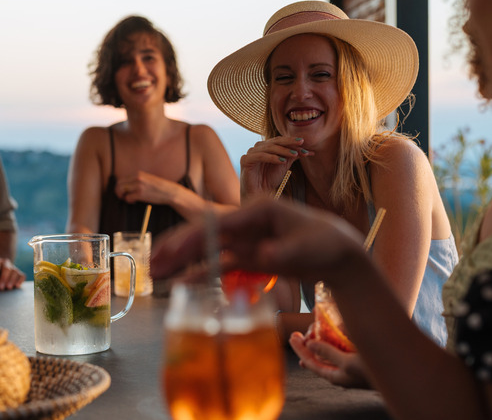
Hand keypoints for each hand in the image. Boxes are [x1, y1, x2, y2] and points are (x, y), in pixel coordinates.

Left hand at [0, 257, 24, 290]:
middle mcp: (5, 262)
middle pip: (6, 269)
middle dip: (3, 278)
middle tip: (0, 288)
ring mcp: (13, 267)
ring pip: (15, 272)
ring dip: (12, 280)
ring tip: (8, 288)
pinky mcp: (19, 273)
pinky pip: (21, 275)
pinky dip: (20, 280)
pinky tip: (16, 286)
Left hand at [115, 171, 176, 204]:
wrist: (170, 192)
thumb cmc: (160, 187)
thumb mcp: (148, 179)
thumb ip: (139, 180)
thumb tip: (129, 186)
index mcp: (138, 174)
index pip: (122, 179)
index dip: (120, 186)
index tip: (123, 192)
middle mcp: (137, 178)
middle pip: (119, 184)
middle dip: (118, 191)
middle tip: (122, 197)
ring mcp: (138, 186)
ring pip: (121, 190)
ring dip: (122, 196)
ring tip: (127, 199)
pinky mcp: (140, 194)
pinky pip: (128, 197)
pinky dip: (129, 200)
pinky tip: (134, 201)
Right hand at [151, 199, 369, 285]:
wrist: (338, 254)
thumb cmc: (326, 243)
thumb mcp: (306, 248)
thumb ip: (283, 253)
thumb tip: (263, 257)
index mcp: (258, 210)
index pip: (219, 222)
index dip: (194, 237)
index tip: (173, 250)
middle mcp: (247, 222)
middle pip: (206, 233)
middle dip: (179, 248)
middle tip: (153, 263)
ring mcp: (247, 239)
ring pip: (208, 249)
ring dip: (183, 261)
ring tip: (156, 273)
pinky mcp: (249, 256)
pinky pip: (220, 264)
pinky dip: (202, 272)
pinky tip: (182, 282)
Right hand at [239, 137, 311, 198]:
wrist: (258, 194)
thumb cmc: (270, 180)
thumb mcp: (284, 165)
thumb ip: (293, 156)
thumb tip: (308, 151)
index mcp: (266, 147)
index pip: (280, 140)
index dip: (292, 141)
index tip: (304, 143)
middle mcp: (258, 147)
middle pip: (275, 141)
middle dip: (289, 142)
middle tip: (301, 143)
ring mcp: (250, 153)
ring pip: (268, 148)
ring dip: (283, 150)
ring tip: (294, 154)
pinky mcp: (245, 160)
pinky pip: (260, 156)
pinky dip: (272, 157)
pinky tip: (282, 161)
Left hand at [289, 331, 371, 388]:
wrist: (401, 374)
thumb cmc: (374, 371)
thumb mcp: (348, 362)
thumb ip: (329, 352)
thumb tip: (310, 345)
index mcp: (336, 376)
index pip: (310, 363)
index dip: (299, 349)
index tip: (291, 336)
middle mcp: (341, 373)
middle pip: (319, 359)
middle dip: (308, 345)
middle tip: (300, 332)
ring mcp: (350, 367)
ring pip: (330, 353)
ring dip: (321, 341)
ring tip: (313, 331)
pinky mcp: (359, 359)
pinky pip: (341, 348)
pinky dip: (335, 338)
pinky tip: (335, 331)